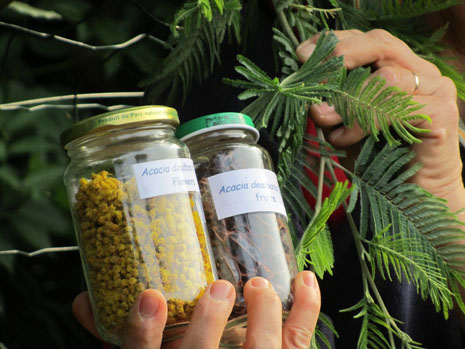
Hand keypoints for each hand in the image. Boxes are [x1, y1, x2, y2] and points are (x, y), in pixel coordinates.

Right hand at [72, 271, 320, 347]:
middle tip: (220, 288)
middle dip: (210, 325)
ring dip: (265, 319)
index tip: (150, 297)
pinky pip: (300, 341)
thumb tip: (81, 300)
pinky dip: (307, 308)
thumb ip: (119, 334)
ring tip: (258, 284)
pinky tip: (305, 278)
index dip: (144, 333)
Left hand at [296, 29, 464, 213]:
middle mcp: (420, 72)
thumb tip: (303, 90)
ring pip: (386, 77)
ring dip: (347, 100)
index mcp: (398, 67)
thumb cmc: (375, 159)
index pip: (367, 40)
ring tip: (324, 120)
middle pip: (380, 45)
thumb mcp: (344, 124)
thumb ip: (332, 103)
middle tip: (314, 78)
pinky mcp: (440, 113)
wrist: (410, 197)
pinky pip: (396, 107)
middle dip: (340, 57)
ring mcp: (435, 89)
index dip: (334, 42)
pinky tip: (344, 139)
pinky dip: (363, 122)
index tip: (303, 54)